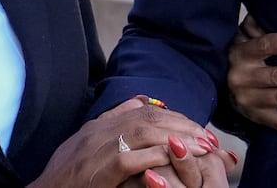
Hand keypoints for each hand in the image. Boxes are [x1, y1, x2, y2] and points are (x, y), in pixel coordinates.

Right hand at [30, 97, 230, 187]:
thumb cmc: (66, 174)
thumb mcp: (88, 140)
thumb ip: (114, 119)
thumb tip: (140, 100)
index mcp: (101, 124)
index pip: (145, 111)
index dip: (176, 118)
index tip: (198, 129)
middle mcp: (101, 131)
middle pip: (151, 119)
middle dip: (184, 126)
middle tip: (210, 138)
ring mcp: (99, 149)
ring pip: (146, 133)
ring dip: (179, 139)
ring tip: (204, 149)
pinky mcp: (101, 171)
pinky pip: (134, 158)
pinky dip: (157, 156)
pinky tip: (177, 159)